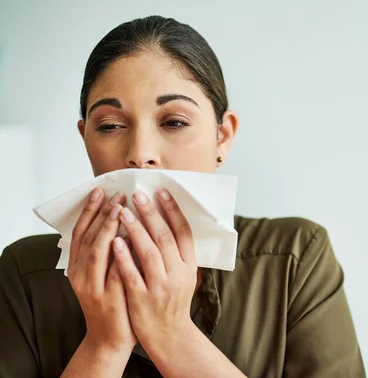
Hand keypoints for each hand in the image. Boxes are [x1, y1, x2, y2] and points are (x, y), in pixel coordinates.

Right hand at [67, 188, 136, 353]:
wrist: (110, 338)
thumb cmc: (112, 300)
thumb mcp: (103, 274)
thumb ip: (108, 251)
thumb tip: (122, 219)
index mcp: (77, 267)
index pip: (80, 232)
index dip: (89, 210)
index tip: (100, 190)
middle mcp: (81, 275)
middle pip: (88, 238)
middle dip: (102, 214)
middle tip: (116, 194)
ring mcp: (93, 288)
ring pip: (98, 253)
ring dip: (108, 229)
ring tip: (121, 209)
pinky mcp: (109, 299)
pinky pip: (114, 273)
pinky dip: (121, 255)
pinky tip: (129, 240)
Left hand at [112, 189, 198, 350]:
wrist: (169, 335)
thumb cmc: (174, 302)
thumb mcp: (186, 276)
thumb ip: (181, 253)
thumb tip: (173, 221)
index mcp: (190, 266)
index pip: (184, 232)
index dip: (173, 210)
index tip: (161, 192)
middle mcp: (178, 274)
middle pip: (165, 238)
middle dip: (151, 214)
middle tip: (138, 195)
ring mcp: (160, 287)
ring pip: (149, 253)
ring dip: (136, 230)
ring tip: (123, 211)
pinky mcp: (142, 299)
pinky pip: (132, 274)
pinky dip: (124, 257)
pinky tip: (115, 240)